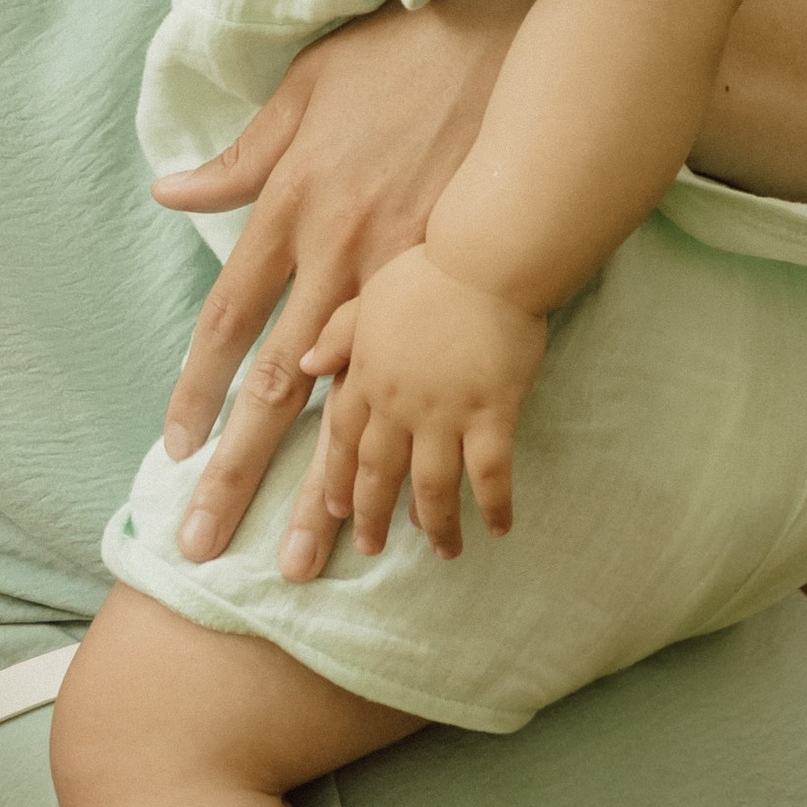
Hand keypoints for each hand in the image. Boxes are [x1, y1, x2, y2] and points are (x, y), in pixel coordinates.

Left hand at [156, 0, 549, 563]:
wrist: (502, 30)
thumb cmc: (399, 53)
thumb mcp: (303, 93)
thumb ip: (241, 157)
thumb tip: (172, 192)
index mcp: (291, 208)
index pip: (227, 322)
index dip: (198, 393)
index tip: (176, 454)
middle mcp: (337, 254)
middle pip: (276, 385)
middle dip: (242, 471)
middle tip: (211, 543)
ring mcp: (404, 274)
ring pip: (352, 400)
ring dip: (327, 482)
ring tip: (313, 556)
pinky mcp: (463, 275)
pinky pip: (431, 376)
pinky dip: (422, 441)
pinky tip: (420, 499)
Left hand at [294, 246, 539, 569]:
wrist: (484, 255)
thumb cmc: (429, 267)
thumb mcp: (368, 294)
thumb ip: (338, 332)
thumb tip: (306, 361)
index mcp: (366, 372)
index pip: (341, 436)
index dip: (336, 477)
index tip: (333, 510)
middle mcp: (398, 400)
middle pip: (378, 470)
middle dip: (372, 514)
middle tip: (372, 547)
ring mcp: (445, 410)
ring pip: (432, 483)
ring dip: (435, 522)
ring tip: (444, 551)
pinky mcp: (491, 410)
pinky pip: (491, 472)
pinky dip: (494, 505)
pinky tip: (501, 528)